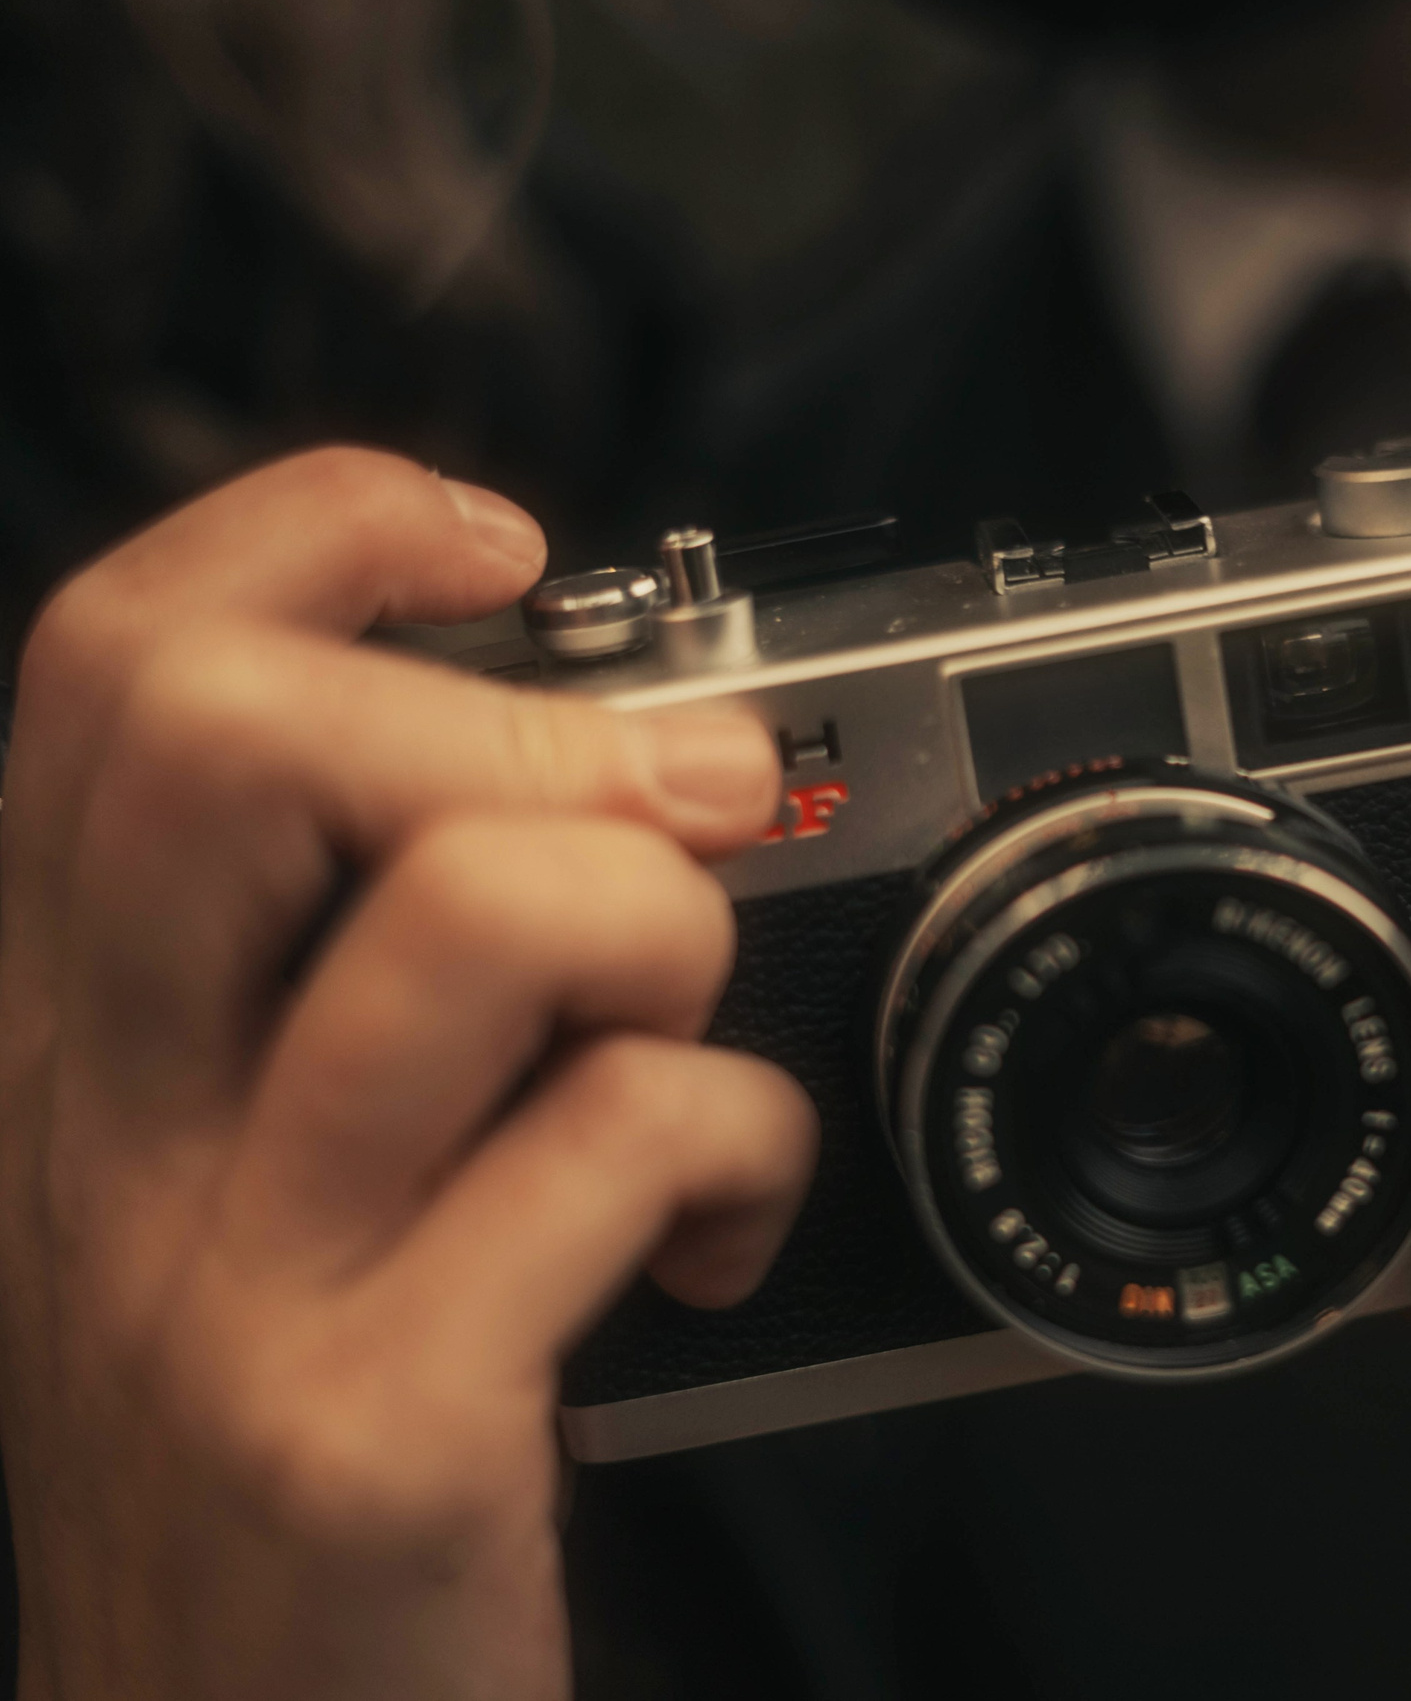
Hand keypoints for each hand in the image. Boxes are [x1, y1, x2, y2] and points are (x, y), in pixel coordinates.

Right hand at [0, 450, 816, 1700]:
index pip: (119, 672)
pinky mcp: (376, 1417)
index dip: (318, 534)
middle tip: (663, 810)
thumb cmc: (273, 1468)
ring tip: (676, 1032)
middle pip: (245, 735)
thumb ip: (322, 985)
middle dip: (517, 718)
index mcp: (75, 1050)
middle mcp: (106, 1134)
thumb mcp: (232, 1191)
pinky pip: (620, 1137)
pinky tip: (719, 1225)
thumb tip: (546, 778)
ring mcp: (230, 1276)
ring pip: (478, 909)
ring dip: (659, 925)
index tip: (501, 552)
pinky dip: (744, 1142)